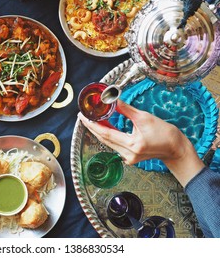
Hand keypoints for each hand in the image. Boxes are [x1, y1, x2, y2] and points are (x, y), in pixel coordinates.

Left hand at [78, 100, 204, 185]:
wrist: (175, 148)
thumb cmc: (164, 133)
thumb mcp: (144, 117)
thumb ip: (126, 109)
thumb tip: (113, 100)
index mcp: (132, 144)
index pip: (106, 133)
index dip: (92, 125)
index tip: (83, 117)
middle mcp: (128, 154)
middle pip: (104, 139)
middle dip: (92, 127)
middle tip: (83, 117)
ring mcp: (128, 158)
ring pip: (108, 143)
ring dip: (99, 131)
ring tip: (91, 120)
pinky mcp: (129, 158)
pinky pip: (114, 145)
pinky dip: (108, 136)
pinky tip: (104, 127)